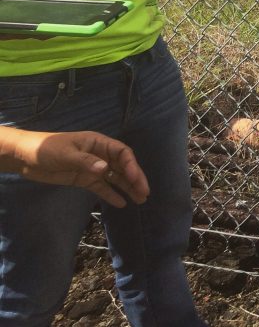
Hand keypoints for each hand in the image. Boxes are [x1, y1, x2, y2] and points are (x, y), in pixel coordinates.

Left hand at [0, 127, 149, 206]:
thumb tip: (106, 169)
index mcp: (98, 143)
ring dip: (127, 187)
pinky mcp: (84, 179)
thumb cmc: (47, 149)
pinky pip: (101, 187)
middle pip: (122, 166)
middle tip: (145, 193)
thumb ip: (86, 162)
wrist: (25, 156)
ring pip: (115, 178)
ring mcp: (92, 167)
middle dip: (135, 179)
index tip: (136, 179)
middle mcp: (100, 155)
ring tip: (140, 199)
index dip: (131, 165)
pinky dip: (111, 194)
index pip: (122, 153)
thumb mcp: (66, 154)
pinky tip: (121, 203)